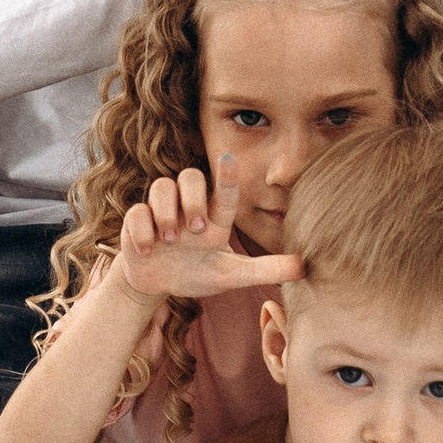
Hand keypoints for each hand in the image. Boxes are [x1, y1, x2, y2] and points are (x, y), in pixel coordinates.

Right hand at [113, 163, 301, 305]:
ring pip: (162, 186)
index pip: (224, 191)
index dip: (226, 175)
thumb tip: (305, 268)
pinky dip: (142, 231)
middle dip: (193, 199)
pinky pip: (137, 212)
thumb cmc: (198, 273)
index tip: (230, 159)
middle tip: (196, 228)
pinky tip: (148, 250)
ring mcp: (161, 211)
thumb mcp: (231, 274)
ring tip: (169, 241)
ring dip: (166, 214)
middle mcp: (189, 207)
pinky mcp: (137, 221)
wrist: (158, 283)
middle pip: (190, 176)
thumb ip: (265, 269)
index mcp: (215, 216)